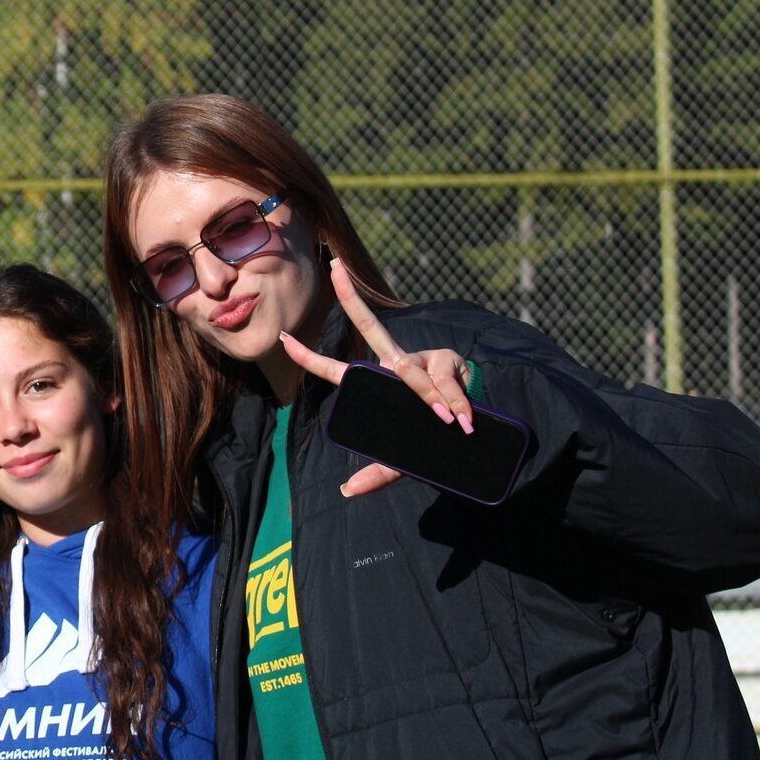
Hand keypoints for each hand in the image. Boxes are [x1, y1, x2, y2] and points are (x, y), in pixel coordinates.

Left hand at [280, 259, 473, 497]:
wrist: (477, 428)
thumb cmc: (433, 436)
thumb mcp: (403, 459)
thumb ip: (378, 474)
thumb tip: (347, 491)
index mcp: (378, 385)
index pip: (337, 370)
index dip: (309, 357)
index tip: (282, 338)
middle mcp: (395, 364)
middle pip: (370, 327)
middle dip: (351, 298)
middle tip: (334, 268)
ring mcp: (422, 359)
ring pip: (413, 375)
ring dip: (432, 401)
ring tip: (452, 424)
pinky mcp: (448, 361)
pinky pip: (446, 386)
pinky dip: (456, 405)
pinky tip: (466, 421)